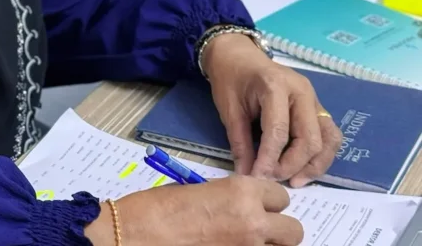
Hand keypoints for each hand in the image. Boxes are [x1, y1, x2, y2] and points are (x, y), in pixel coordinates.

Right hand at [85, 176, 303, 245]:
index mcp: (241, 192)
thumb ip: (230, 199)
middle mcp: (253, 221)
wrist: (138, 234)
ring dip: (267, 245)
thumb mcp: (199, 191)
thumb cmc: (158, 207)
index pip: (281, 196)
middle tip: (257, 229)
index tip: (258, 205)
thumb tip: (244, 209)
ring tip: (244, 241)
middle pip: (293, 230)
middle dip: (278, 229)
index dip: (268, 201)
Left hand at [201, 33, 341, 185]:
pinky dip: (320, 155)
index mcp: (276, 86)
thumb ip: (239, 142)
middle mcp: (302, 92)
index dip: (270, 160)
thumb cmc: (230, 78)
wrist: (237, 55)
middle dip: (293, 165)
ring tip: (293, 180)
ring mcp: (314, 98)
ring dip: (313, 165)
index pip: (279, 132)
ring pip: (328, 140)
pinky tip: (304, 168)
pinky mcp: (318, 107)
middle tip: (273, 179)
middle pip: (310, 139)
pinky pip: (329, 135)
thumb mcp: (228, 109)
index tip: (258, 178)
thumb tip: (247, 175)